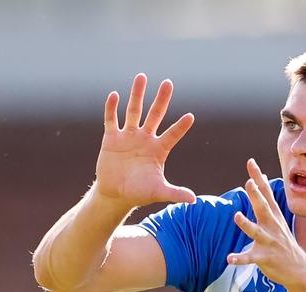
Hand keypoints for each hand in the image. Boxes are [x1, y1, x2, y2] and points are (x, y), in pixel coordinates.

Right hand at [94, 73, 195, 208]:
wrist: (116, 194)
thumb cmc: (139, 193)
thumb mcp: (158, 192)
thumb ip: (175, 193)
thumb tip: (193, 200)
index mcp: (159, 150)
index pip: (172, 135)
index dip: (181, 127)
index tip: (190, 116)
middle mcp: (145, 139)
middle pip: (155, 114)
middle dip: (162, 99)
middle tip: (169, 83)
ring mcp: (128, 136)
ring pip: (134, 111)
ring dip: (137, 95)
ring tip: (142, 77)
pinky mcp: (111, 138)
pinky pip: (111, 120)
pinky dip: (112, 108)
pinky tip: (114, 95)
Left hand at [227, 159, 305, 286]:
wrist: (299, 269)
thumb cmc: (284, 242)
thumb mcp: (278, 218)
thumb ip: (267, 199)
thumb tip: (260, 179)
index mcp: (273, 216)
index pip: (265, 192)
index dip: (258, 177)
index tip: (251, 162)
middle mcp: (272, 226)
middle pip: (263, 208)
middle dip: (256, 196)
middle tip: (249, 183)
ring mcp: (269, 242)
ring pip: (256, 232)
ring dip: (247, 224)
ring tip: (237, 216)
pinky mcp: (264, 258)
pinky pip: (250, 258)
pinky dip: (240, 258)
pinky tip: (230, 258)